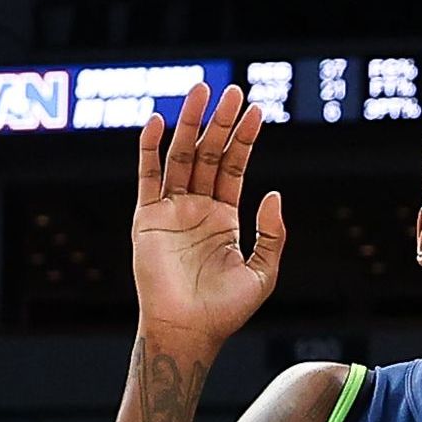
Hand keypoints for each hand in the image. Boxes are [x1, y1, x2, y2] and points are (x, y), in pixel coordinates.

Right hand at [128, 84, 285, 350]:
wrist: (188, 331)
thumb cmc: (225, 311)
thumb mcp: (263, 273)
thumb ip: (272, 234)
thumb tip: (274, 194)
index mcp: (224, 218)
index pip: (235, 166)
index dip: (245, 138)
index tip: (257, 110)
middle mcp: (197, 208)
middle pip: (208, 153)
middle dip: (220, 122)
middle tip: (231, 90)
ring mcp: (171, 211)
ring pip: (179, 156)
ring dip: (188, 123)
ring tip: (200, 91)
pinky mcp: (147, 219)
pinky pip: (147, 177)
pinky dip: (149, 149)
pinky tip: (157, 121)